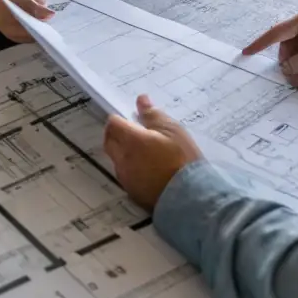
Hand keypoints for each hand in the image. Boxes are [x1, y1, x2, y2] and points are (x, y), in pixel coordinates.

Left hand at [103, 96, 203, 211]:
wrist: (188, 196)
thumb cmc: (182, 158)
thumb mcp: (172, 130)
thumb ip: (153, 115)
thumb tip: (141, 100)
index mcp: (131, 140)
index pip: (113, 124)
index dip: (120, 119)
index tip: (132, 119)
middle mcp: (122, 159)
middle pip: (109, 141)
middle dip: (117, 134)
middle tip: (134, 132)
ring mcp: (125, 177)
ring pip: (115, 159)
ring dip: (123, 151)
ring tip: (143, 151)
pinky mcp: (131, 192)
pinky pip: (124, 174)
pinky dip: (130, 167)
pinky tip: (147, 168)